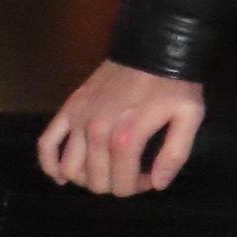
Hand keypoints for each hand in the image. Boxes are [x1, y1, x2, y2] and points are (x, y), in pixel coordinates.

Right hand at [37, 60, 205, 196]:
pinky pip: (47, 142)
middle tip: (131, 174)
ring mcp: (79, 119)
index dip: (135, 188)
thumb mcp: (189, 115)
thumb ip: (175, 153)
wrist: (154, 48)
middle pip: (96, 180)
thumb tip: (158, 184)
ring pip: (70, 168)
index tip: (149, 179)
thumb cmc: (174, 83)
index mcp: (127, 136)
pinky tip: (61, 176)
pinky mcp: (69, 108)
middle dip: (114, 185)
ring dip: (86, 180)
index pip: (120, 182)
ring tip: (105, 174)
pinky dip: (49, 164)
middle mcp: (97, 131)